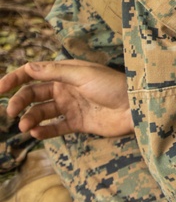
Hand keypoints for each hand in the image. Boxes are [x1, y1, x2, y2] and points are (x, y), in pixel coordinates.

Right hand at [0, 60, 132, 139]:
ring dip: (30, 119)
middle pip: (34, 94)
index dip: (14, 79)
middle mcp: (66, 88)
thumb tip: (28, 67)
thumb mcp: (83, 75)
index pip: (34, 73)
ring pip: (42, 112)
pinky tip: (35, 134)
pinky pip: (55, 128)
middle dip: (19, 102)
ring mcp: (71, 106)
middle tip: (11, 113)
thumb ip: (55, 72)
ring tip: (25, 126)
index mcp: (66, 73)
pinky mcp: (78, 123)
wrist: (136, 108)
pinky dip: (43, 131)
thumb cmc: (113, 86)